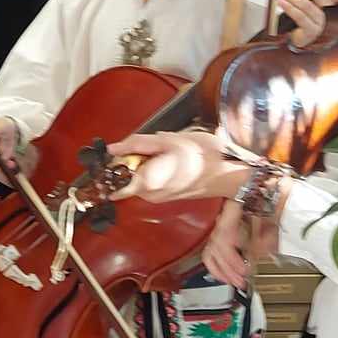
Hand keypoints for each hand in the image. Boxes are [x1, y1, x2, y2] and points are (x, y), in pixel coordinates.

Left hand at [107, 129, 246, 202]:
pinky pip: (147, 182)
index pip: (111, 184)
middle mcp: (149, 195)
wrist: (230, 172)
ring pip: (135, 179)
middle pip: (123, 178)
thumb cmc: (203, 154)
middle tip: (146, 146)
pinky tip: (168, 159)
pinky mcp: (165, 196)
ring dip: (140, 164)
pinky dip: (151, 170)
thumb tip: (113, 148)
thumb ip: (137, 144)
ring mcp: (157, 198)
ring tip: (162, 151)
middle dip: (127, 161)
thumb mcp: (168, 140)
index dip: (107, 168)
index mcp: (147, 182)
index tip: (108, 154)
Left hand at [276, 0, 337, 47]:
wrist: (301, 37)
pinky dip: (289, 8)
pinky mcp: (311, 32)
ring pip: (308, 6)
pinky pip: (300, 17)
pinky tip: (282, 3)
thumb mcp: (309, 0)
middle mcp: (330, 14)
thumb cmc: (305, 16)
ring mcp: (321, 24)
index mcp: (333, 4)